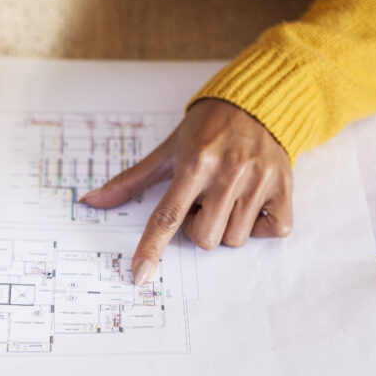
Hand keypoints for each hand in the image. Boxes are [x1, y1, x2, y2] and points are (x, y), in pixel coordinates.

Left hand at [81, 99, 292, 284]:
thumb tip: (90, 202)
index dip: (152, 247)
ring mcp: (259, 181)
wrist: (258, 102)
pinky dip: (260, 226)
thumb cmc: (207, 130)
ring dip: (227, 226)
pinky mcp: (285, 186)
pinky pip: (273, 231)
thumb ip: (130, 181)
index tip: (140, 273)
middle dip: (198, 228)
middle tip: (203, 202)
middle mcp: (228, 173)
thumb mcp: (167, 151)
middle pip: (204, 238)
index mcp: (194, 165)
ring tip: (226, 197)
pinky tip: (252, 202)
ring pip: (235, 238)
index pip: (167, 215)